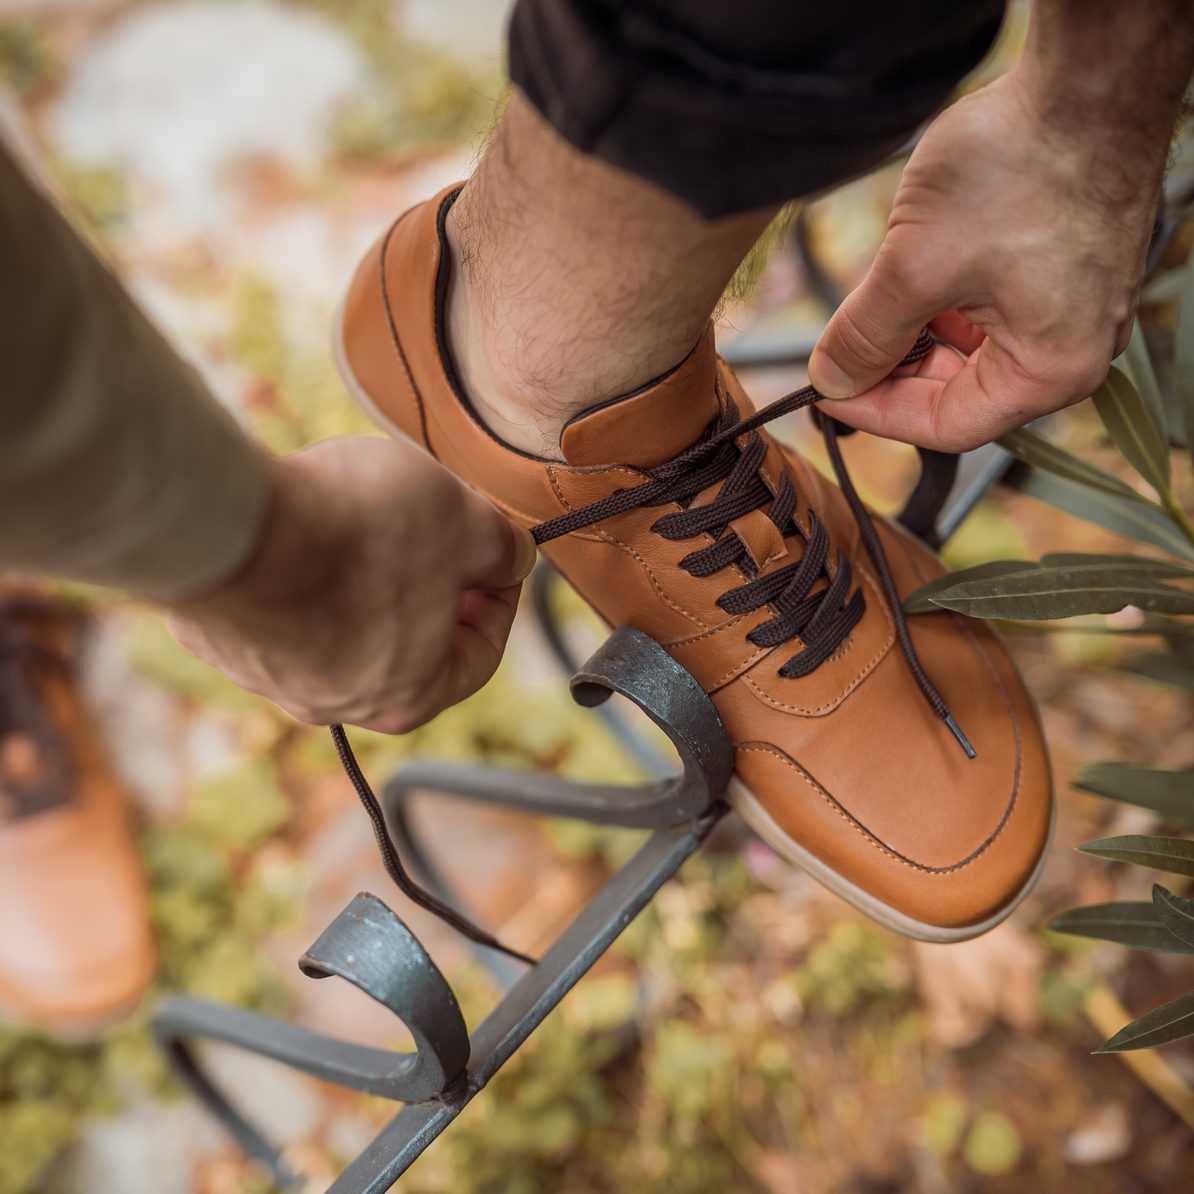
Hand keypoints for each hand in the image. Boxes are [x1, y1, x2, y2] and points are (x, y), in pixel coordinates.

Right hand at [166, 436, 535, 732]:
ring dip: (366, 574)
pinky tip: (306, 524)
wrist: (232, 519)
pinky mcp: (219, 637)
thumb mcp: (467, 524)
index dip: (500, 599)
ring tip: (365, 517)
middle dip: (430, 584)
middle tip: (435, 533)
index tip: (497, 557)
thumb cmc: (360, 531)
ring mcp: (269, 675)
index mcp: (409, 696)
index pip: (478, 656)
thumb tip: (512, 558)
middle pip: (408, 643)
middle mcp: (336, 703)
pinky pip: (281, 605)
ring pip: (341, 623)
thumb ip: (504, 549)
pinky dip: (304, 570)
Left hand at [807, 71, 1160, 451]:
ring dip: (915, 331)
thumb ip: (865, 335)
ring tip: (879, 291)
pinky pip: (990, 309)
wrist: (1087, 74)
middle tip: (840, 343)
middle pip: (959, 390)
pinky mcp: (1061, 271)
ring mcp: (1070, 309)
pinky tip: (914, 266)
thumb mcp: (915, 265)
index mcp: (1051, 370)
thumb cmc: (1017, 167)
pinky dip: (944, 300)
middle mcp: (1072, 349)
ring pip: (968, 349)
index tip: (825, 390)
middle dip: (894, 368)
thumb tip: (828, 379)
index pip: (947, 426)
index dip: (877, 412)